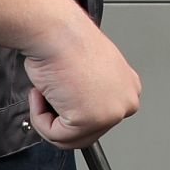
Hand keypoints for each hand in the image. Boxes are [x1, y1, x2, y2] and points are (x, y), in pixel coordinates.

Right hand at [23, 13, 140, 148]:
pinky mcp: (89, 120)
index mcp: (128, 87)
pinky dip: (40, 118)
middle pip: (87, 133)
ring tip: (47, 90)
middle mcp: (126, 101)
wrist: (55, 30)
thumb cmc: (66, 40)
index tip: (64, 93)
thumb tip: (78, 106)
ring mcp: (110, 113)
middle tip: (52, 91)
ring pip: (70, 138)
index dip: (74, 108)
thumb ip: (92, 92)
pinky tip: (44, 93)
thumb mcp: (90, 70)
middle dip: (61, 116)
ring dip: (48, 117)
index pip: (100, 117)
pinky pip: (56, 135)